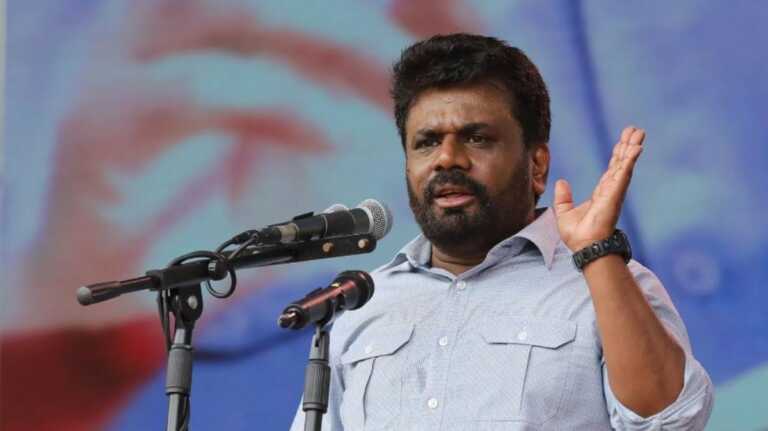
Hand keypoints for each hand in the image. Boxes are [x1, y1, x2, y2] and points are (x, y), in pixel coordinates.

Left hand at [553, 126, 644, 250]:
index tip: (623, 140)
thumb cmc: (577, 235)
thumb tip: (561, 182)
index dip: (617, 154)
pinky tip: (636, 148)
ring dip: (632, 148)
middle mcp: (610, 190)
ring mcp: (614, 191)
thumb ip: (563, 197)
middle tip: (636, 130)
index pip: (611, 169)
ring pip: (625, 164)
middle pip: (621, 162)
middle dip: (628, 145)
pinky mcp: (615, 194)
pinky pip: (624, 173)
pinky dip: (630, 160)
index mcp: (601, 193)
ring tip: (640, 133)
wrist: (584, 246)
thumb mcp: (564, 212)